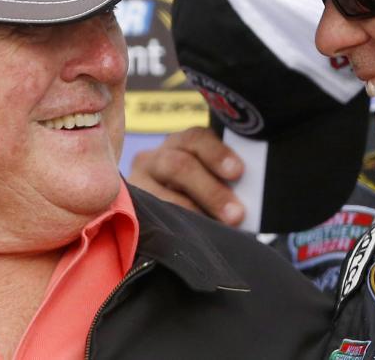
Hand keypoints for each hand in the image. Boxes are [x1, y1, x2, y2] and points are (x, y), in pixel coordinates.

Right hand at [129, 126, 245, 225]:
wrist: (162, 233)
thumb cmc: (199, 205)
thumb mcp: (209, 186)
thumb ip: (225, 183)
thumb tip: (249, 197)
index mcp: (181, 145)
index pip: (196, 138)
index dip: (218, 153)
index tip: (238, 172)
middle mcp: (155, 158)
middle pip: (179, 164)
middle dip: (211, 190)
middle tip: (236, 214)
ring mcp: (137, 183)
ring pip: (160, 195)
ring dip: (192, 210)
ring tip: (215, 230)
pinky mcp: (126, 207)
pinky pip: (145, 214)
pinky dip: (169, 224)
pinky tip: (185, 237)